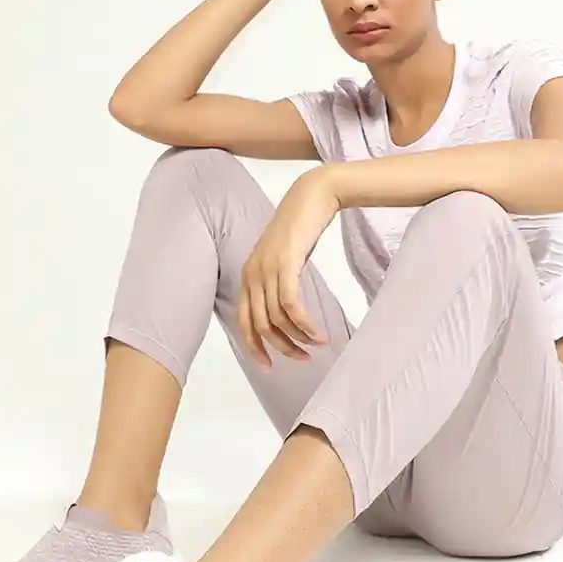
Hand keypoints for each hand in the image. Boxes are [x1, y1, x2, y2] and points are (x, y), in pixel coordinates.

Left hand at [238, 171, 337, 366]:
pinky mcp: (285, 264)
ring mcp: (267, 269)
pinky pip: (291, 306)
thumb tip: (287, 310)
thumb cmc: (301, 227)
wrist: (311, 196)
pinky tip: (319, 333)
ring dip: (299, 338)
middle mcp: (252, 274)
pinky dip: (305, 324)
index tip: (269, 365)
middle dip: (282, 347)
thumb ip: (279, 281)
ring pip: (278, 318)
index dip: (254, 347)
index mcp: (248, 275)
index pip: (243, 321)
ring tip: (318, 345)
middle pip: (261, 325)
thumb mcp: (284, 258)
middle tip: (303, 359)